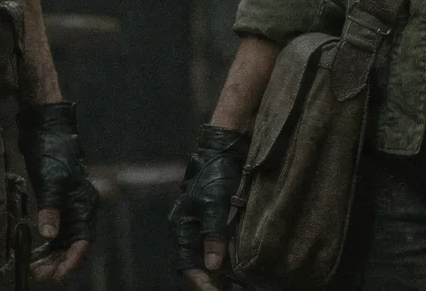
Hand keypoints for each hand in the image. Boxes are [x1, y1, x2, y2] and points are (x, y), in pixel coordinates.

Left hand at [17, 102, 96, 281]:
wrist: (46, 130)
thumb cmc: (53, 152)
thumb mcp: (50, 181)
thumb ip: (50, 209)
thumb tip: (49, 235)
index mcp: (84, 203)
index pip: (83, 241)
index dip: (72, 260)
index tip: (58, 275)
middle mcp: (80, 208)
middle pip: (74, 244)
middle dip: (59, 262)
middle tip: (41, 275)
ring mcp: (68, 206)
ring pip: (64, 240)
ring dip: (52, 256)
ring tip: (36, 268)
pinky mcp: (56, 202)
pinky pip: (55, 231)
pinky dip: (47, 244)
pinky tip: (36, 253)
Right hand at [169, 124, 247, 290]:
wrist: (224, 149)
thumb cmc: (216, 174)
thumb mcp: (215, 204)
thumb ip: (213, 234)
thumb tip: (211, 266)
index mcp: (182, 227)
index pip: (188, 267)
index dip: (204, 284)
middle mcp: (188, 229)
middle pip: (198, 266)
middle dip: (216, 282)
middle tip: (239, 289)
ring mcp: (200, 225)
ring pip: (209, 259)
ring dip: (224, 273)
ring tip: (244, 283)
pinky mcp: (214, 219)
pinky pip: (217, 247)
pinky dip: (229, 259)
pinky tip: (244, 265)